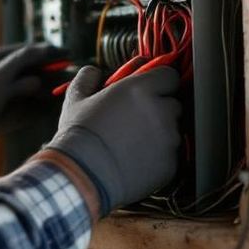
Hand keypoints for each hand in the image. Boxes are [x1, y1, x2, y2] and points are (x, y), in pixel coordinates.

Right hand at [45, 65, 180, 216]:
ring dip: (160, 133)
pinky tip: (135, 161)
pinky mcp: (171, 165)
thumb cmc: (78, 136)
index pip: (169, 76)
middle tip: (136, 119)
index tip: (148, 91)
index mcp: (140, 89)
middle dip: (159, 109)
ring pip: (173, 131)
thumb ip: (87, 78)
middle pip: (173, 103)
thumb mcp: (75, 100)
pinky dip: (158, 157)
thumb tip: (93, 71)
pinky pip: (170, 155)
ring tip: (133, 144)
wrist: (82, 177)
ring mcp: (169, 139)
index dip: (158, 82)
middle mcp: (161, 111)